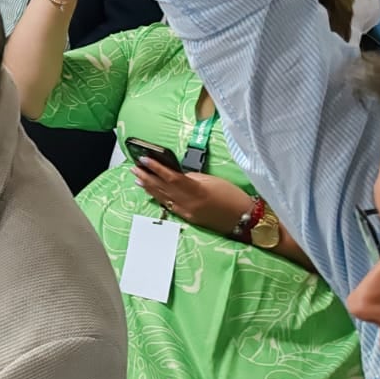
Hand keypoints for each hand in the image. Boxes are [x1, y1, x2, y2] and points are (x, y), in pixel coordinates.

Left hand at [133, 163, 252, 237]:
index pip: (170, 177)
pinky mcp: (189, 218)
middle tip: (134, 168)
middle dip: (147, 177)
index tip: (144, 159)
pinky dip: (159, 198)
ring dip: (149, 187)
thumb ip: (193, 178)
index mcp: (195, 190)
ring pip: (163, 197)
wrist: (245, 219)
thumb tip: (178, 174)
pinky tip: (151, 193)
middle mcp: (188, 202)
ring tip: (137, 178)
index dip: (155, 168)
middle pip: (163, 188)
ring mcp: (187, 212)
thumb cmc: (232, 196)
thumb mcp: (213, 180)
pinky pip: (170, 206)